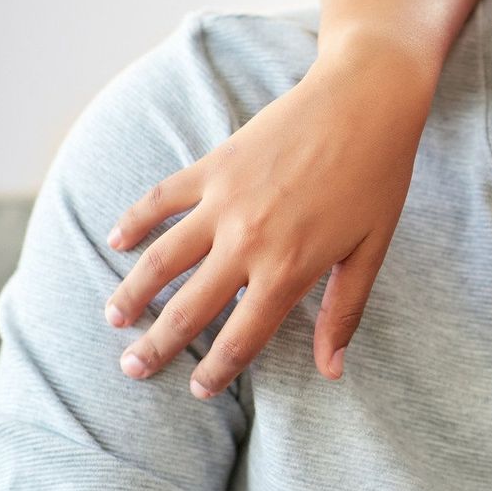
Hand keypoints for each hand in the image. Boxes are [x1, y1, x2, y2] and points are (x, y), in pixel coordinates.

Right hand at [101, 38, 432, 395]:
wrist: (365, 99)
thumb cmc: (378, 177)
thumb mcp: (371, 250)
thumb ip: (344, 312)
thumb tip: (333, 370)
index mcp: (289, 269)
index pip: (242, 337)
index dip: (217, 370)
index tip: (197, 391)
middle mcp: (248, 242)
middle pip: (190, 308)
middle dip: (157, 345)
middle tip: (132, 369)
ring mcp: (224, 202)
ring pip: (162, 259)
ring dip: (133, 292)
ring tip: (113, 318)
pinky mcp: (214, 165)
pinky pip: (162, 199)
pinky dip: (134, 220)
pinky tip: (115, 240)